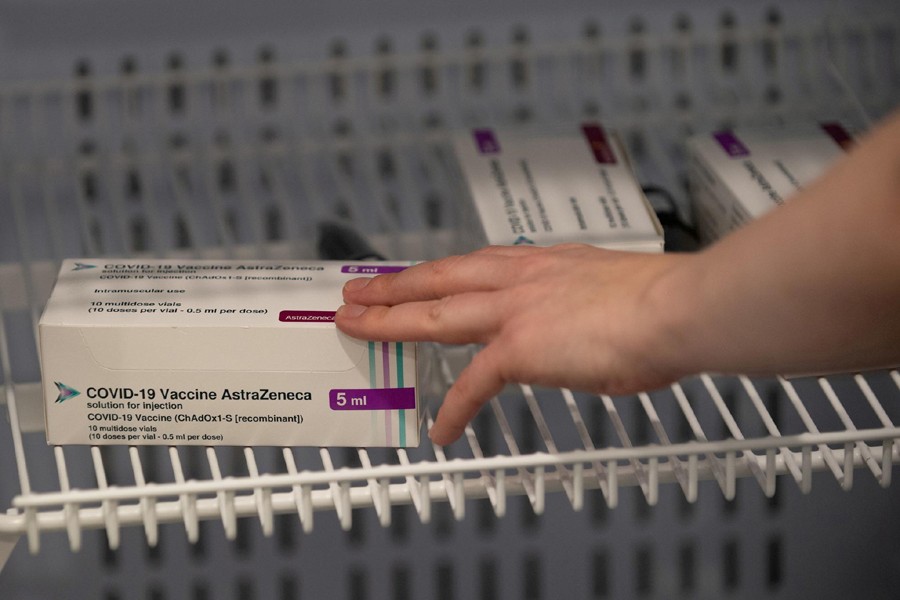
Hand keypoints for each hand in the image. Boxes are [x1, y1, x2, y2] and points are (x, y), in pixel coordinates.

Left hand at [335, 244, 692, 444]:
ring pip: (434, 314)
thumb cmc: (664, 301)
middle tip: (359, 289)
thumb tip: (593, 322)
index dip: (442, 270)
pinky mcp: (519, 347)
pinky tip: (440, 431)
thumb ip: (589, 305)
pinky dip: (454, 410)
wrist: (676, 309)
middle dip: (394, 284)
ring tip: (356, 325)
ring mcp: (515, 310)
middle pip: (439, 278)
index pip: (477, 263)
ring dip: (389, 320)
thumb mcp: (616, 288)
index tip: (420, 272)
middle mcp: (522, 278)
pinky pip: (472, 384)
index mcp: (546, 263)